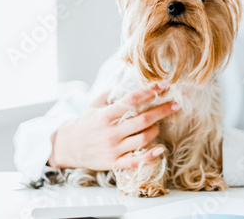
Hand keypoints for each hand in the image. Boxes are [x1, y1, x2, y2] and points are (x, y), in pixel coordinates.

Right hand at [48, 83, 179, 170]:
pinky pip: (135, 161)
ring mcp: (112, 149)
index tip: (163, 85)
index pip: (131, 101)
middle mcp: (110, 132)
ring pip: (142, 139)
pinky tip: (160, 148)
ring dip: (156, 130)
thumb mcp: (93, 105)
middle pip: (142, 120)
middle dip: (162, 111)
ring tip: (160, 123)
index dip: (149, 91)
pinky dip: (150, 156)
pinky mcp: (113, 163)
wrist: (67, 147)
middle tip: (176, 104)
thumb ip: (110, 94)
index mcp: (104, 116)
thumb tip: (129, 81)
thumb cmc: (84, 123)